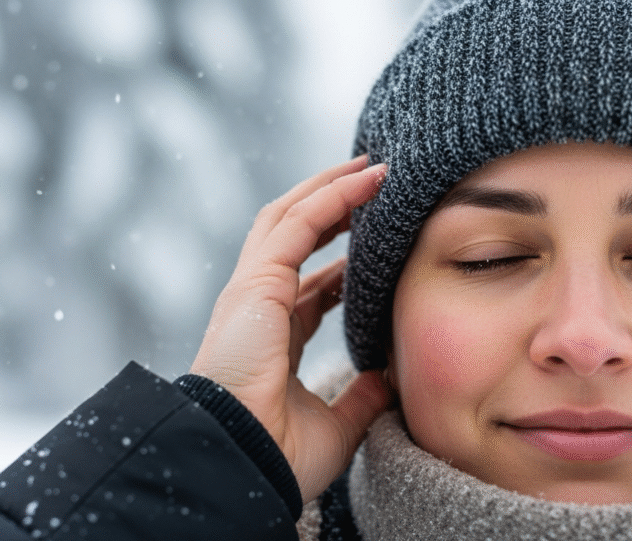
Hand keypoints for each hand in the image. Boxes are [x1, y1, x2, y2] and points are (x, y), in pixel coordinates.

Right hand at [190, 155, 391, 502]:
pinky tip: (367, 179)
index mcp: (273, 339)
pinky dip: (333, 195)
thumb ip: (360, 399)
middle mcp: (258, 307)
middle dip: (334, 208)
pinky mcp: (257, 282)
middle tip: (376, 186)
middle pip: (295, 239)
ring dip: (333, 188)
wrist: (242, 462)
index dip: (345, 264)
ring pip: (291, 217)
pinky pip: (299, 223)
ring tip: (375, 169)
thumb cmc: (278, 455)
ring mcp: (253, 290)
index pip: (311, 288)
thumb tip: (389, 379)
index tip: (380, 249)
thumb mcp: (336, 426)